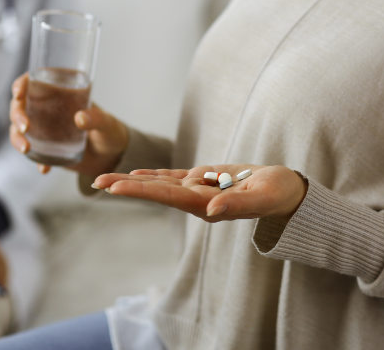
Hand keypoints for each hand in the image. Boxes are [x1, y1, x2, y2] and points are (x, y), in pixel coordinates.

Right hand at [9, 73, 128, 176]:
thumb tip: (79, 118)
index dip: (21, 84)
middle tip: (25, 127)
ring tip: (27, 149)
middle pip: (20, 105)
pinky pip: (32, 152)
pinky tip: (44, 169)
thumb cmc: (110, 131)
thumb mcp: (107, 123)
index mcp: (61, 92)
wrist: (112, 157)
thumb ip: (96, 118)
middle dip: (16, 114)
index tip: (19, 93)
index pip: (34, 81)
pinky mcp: (45, 147)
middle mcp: (48, 108)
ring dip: (17, 137)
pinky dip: (34, 160)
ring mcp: (44, 128)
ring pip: (19, 128)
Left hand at [92, 165, 307, 221]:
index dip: (139, 190)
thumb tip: (210, 209)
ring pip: (161, 183)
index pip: (166, 196)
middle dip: (126, 187)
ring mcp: (199, 190)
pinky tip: (137, 173)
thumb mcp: (261, 197)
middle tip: (96, 181)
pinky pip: (174, 177)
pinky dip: (155, 174)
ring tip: (106, 179)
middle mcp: (196, 199)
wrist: (287, 193)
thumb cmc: (277, 195)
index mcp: (206, 205)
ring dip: (134, 181)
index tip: (113, 188)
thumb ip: (236, 203)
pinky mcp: (205, 180)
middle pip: (155, 190)